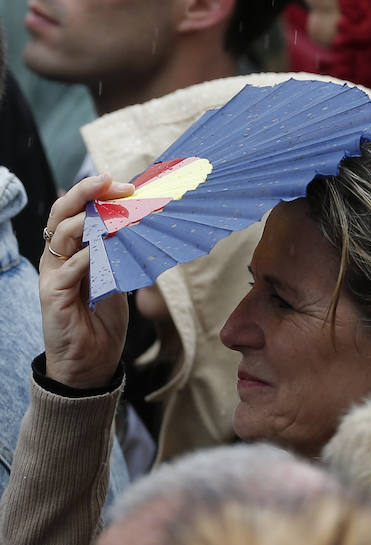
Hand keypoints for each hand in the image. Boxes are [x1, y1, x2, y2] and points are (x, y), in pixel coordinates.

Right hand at [40, 174, 133, 388]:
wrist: (91, 362)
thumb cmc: (102, 320)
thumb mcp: (117, 278)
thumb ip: (121, 253)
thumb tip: (144, 225)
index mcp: (71, 251)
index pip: (75, 211)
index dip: (95, 194)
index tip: (123, 184)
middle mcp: (58, 259)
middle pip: (62, 214)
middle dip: (86, 194)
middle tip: (113, 183)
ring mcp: (53, 276)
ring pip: (63, 235)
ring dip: (91, 220)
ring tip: (117, 214)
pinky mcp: (53, 297)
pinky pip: (68, 269)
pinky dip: (88, 257)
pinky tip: (104, 252)